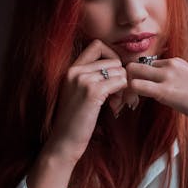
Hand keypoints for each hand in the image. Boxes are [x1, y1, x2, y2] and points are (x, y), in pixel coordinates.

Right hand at [48, 39, 127, 162]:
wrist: (63, 142)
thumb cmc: (74, 121)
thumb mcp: (77, 93)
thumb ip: (91, 77)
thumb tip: (119, 67)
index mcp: (71, 69)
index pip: (97, 45)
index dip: (112, 57)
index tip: (114, 74)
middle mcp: (75, 71)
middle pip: (113, 59)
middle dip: (121, 75)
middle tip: (118, 93)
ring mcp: (83, 80)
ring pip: (119, 70)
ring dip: (123, 86)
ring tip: (115, 102)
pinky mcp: (92, 92)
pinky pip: (120, 82)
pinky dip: (123, 93)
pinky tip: (114, 106)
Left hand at [126, 57, 187, 128]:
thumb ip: (178, 83)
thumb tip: (169, 92)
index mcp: (176, 62)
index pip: (147, 64)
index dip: (139, 78)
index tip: (137, 92)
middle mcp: (169, 64)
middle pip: (135, 63)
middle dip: (127, 79)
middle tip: (126, 97)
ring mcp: (167, 76)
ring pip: (132, 71)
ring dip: (125, 87)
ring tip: (126, 103)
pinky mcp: (165, 91)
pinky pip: (137, 86)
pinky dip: (129, 95)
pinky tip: (130, 106)